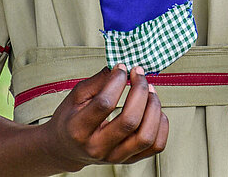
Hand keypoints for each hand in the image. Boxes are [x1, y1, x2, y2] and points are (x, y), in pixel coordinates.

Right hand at [45, 65, 167, 170]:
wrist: (66, 149)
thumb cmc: (70, 118)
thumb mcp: (76, 96)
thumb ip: (98, 81)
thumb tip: (121, 68)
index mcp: (79, 129)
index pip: (105, 103)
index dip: (117, 81)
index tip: (122, 68)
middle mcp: (98, 147)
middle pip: (130, 120)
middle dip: (140, 91)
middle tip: (139, 73)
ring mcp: (115, 157)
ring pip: (146, 136)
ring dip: (153, 107)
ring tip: (149, 90)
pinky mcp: (129, 160)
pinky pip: (155, 146)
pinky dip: (161, 125)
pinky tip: (153, 109)